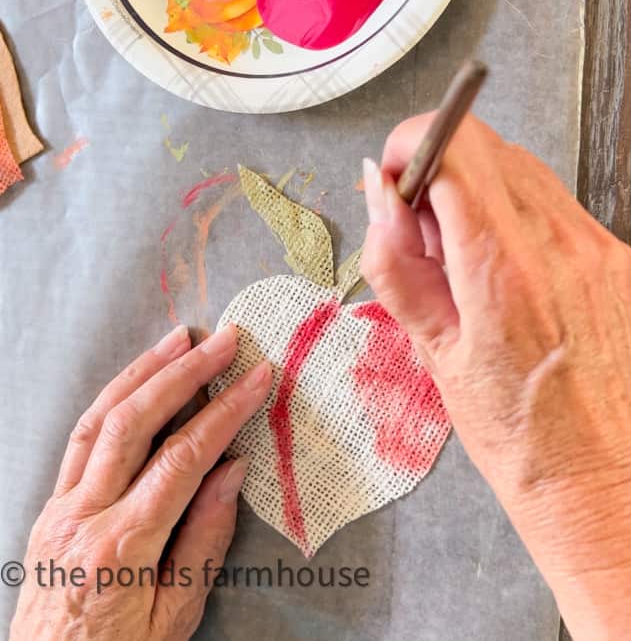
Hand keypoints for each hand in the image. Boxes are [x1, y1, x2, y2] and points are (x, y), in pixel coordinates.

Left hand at [10, 325, 271, 640]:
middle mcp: (82, 517)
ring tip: (180, 340)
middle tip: (223, 341)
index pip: (182, 459)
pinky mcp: (50, 507)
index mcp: (121, 547)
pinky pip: (80, 438)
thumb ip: (205, 538)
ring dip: (143, 372)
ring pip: (99, 419)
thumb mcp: (174, 617)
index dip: (225, 412)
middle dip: (184, 373)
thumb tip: (233, 468)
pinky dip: (113, 399)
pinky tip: (139, 380)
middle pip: (134, 423)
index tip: (257, 378)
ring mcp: (59, 508)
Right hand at [361, 114, 630, 639]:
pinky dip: (512, 211)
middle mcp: (559, 243)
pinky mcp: (614, 255)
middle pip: (485, 145)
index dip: (410, 144)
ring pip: (518, 167)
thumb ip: (397, 263)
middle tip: (419, 233)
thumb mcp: (433, 354)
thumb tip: (378, 197)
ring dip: (473, 189)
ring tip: (462, 259)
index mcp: (504, 268)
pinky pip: (551, 200)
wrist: (607, 486)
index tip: (392, 176)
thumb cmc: (520, 439)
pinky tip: (502, 268)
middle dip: (436, 170)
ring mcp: (596, 245)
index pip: (453, 147)